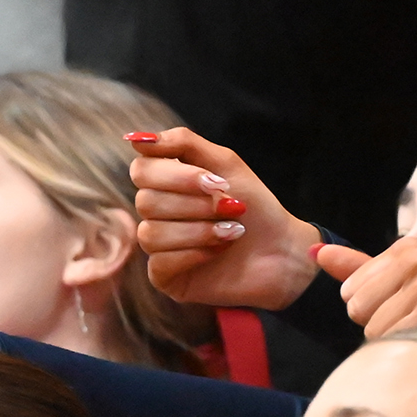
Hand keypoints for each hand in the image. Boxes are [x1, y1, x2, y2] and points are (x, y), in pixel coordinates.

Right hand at [131, 128, 323, 308]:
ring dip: (199, 231)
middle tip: (231, 208)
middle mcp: (156, 214)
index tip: (216, 182)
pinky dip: (195, 254)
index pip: (141, 170)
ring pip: (151, 233)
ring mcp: (157, 247)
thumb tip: (134, 138)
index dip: (176, 176)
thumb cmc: (254, 206)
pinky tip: (218, 252)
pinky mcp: (164, 277)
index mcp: (165, 184)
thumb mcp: (223, 163)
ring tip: (231, 232)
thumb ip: (182, 143)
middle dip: (195, 205)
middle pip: (145, 201)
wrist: (281, 250)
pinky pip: (159, 263)